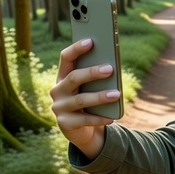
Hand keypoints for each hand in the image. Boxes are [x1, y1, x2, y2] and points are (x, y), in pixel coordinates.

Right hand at [48, 38, 120, 159]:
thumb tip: (112, 67)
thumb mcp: (91, 89)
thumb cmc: (90, 104)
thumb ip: (96, 79)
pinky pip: (84, 120)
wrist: (83, 131)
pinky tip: (112, 117)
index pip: (65, 58)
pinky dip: (99, 118)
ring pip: (80, 100)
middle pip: (73, 77)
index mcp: (63, 77)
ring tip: (117, 94)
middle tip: (110, 69)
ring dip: (99, 97)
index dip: (76, 49)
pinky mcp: (65, 124)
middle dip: (92, 72)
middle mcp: (57, 91)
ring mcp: (59, 108)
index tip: (91, 41)